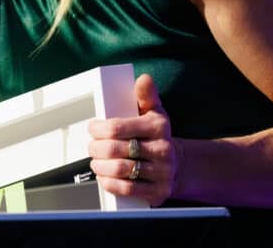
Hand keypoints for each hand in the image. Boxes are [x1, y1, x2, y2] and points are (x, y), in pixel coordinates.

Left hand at [86, 73, 178, 205]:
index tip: (93, 128)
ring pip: (120, 170)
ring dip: (100, 166)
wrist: (181, 165)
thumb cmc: (159, 135)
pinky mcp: (158, 191)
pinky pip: (127, 189)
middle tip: (92, 147)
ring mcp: (162, 172)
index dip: (98, 129)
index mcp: (158, 126)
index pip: (118, 127)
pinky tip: (104, 177)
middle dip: (96, 148)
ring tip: (96, 162)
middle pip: (115, 150)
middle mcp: (162, 149)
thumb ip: (146, 95)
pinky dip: (109, 183)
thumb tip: (143, 79)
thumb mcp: (155, 111)